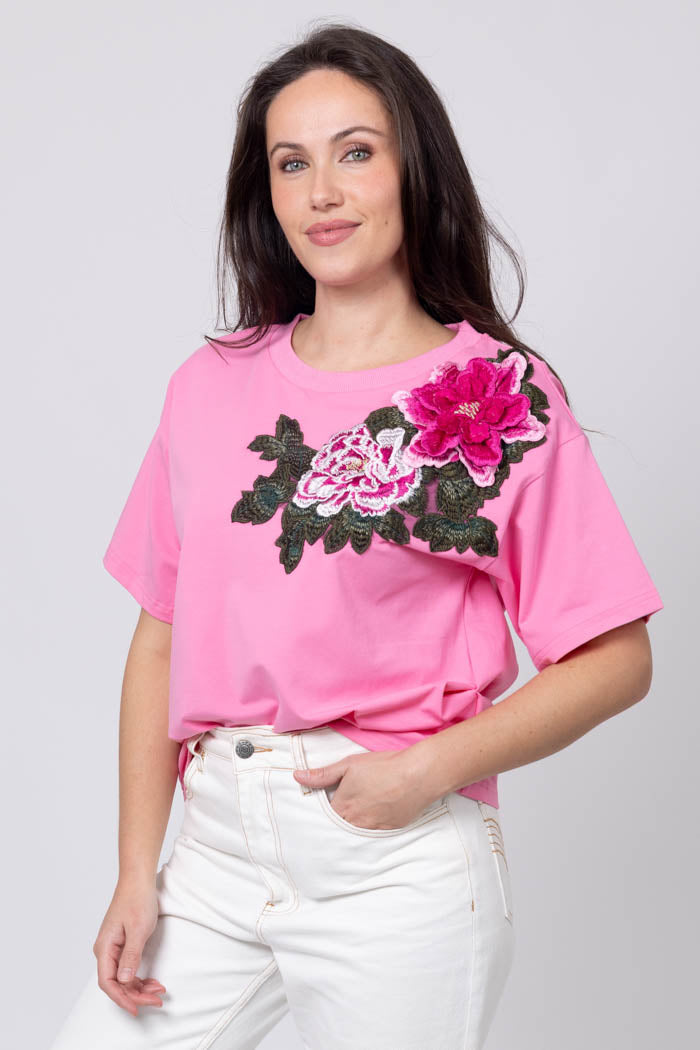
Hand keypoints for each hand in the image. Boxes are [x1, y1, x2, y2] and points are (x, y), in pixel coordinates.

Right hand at [92, 878, 166, 1015]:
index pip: (108, 982)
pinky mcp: (121, 944)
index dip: (122, 998)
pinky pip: (127, 967)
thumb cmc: (137, 899)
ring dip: (139, 987)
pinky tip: (151, 980)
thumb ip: (131, 956)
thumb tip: (124, 980)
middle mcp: (105, 950)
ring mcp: (113, 947)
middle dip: (135, 994)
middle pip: (116, 982)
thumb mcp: (138, 929)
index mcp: (105, 947)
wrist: (138, 879)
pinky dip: (139, 976)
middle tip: (156, 999)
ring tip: (158, 991)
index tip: (137, 1008)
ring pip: (123, 977)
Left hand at [293, 748, 439, 829]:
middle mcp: (356, 823)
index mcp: (342, 807)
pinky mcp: (391, 829)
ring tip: (362, 810)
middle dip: (338, 820)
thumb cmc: (383, 767)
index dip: (325, 809)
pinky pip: (376, 832)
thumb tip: (298, 777)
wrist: (418, 775)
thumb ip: (322, 774)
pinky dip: (374, 825)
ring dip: (356, 824)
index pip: (325, 816)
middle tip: (345, 807)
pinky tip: (378, 812)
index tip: (327, 803)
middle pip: (340, 827)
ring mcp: (375, 829)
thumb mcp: (349, 765)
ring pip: (357, 831)